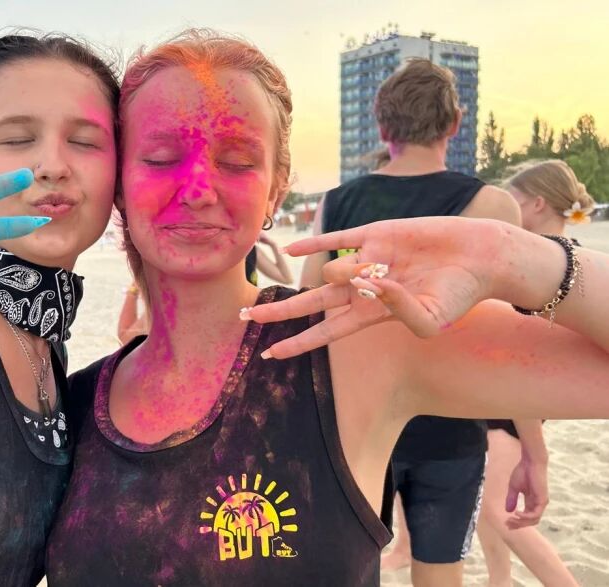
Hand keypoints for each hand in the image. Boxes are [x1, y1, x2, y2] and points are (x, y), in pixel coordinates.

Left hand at [242, 217, 514, 358]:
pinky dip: (315, 242)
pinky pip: (338, 237)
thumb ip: (398, 311)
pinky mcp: (376, 233)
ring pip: (334, 270)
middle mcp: (363, 287)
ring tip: (382, 275)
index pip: (326, 332)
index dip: (299, 344)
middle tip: (245, 319)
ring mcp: (367, 259)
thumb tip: (366, 286)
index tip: (270, 354)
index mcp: (373, 314)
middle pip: (311, 303)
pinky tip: (291, 247)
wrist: (481, 256)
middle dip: (279, 312)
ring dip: (348, 273)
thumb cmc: (461, 295)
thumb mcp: (431, 320)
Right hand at [504, 457, 549, 528]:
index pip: (526, 516)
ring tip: (511, 519)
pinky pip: (535, 514)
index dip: (517, 521)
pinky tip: (516, 513)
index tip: (506, 522)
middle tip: (508, 524)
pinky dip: (526, 516)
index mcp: (531, 501)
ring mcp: (541, 503)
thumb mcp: (514, 488)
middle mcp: (538, 504)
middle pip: (530, 521)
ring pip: (534, 520)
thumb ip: (512, 499)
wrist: (530, 463)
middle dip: (519, 524)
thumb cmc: (522, 472)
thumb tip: (508, 511)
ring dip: (522, 522)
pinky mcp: (543, 500)